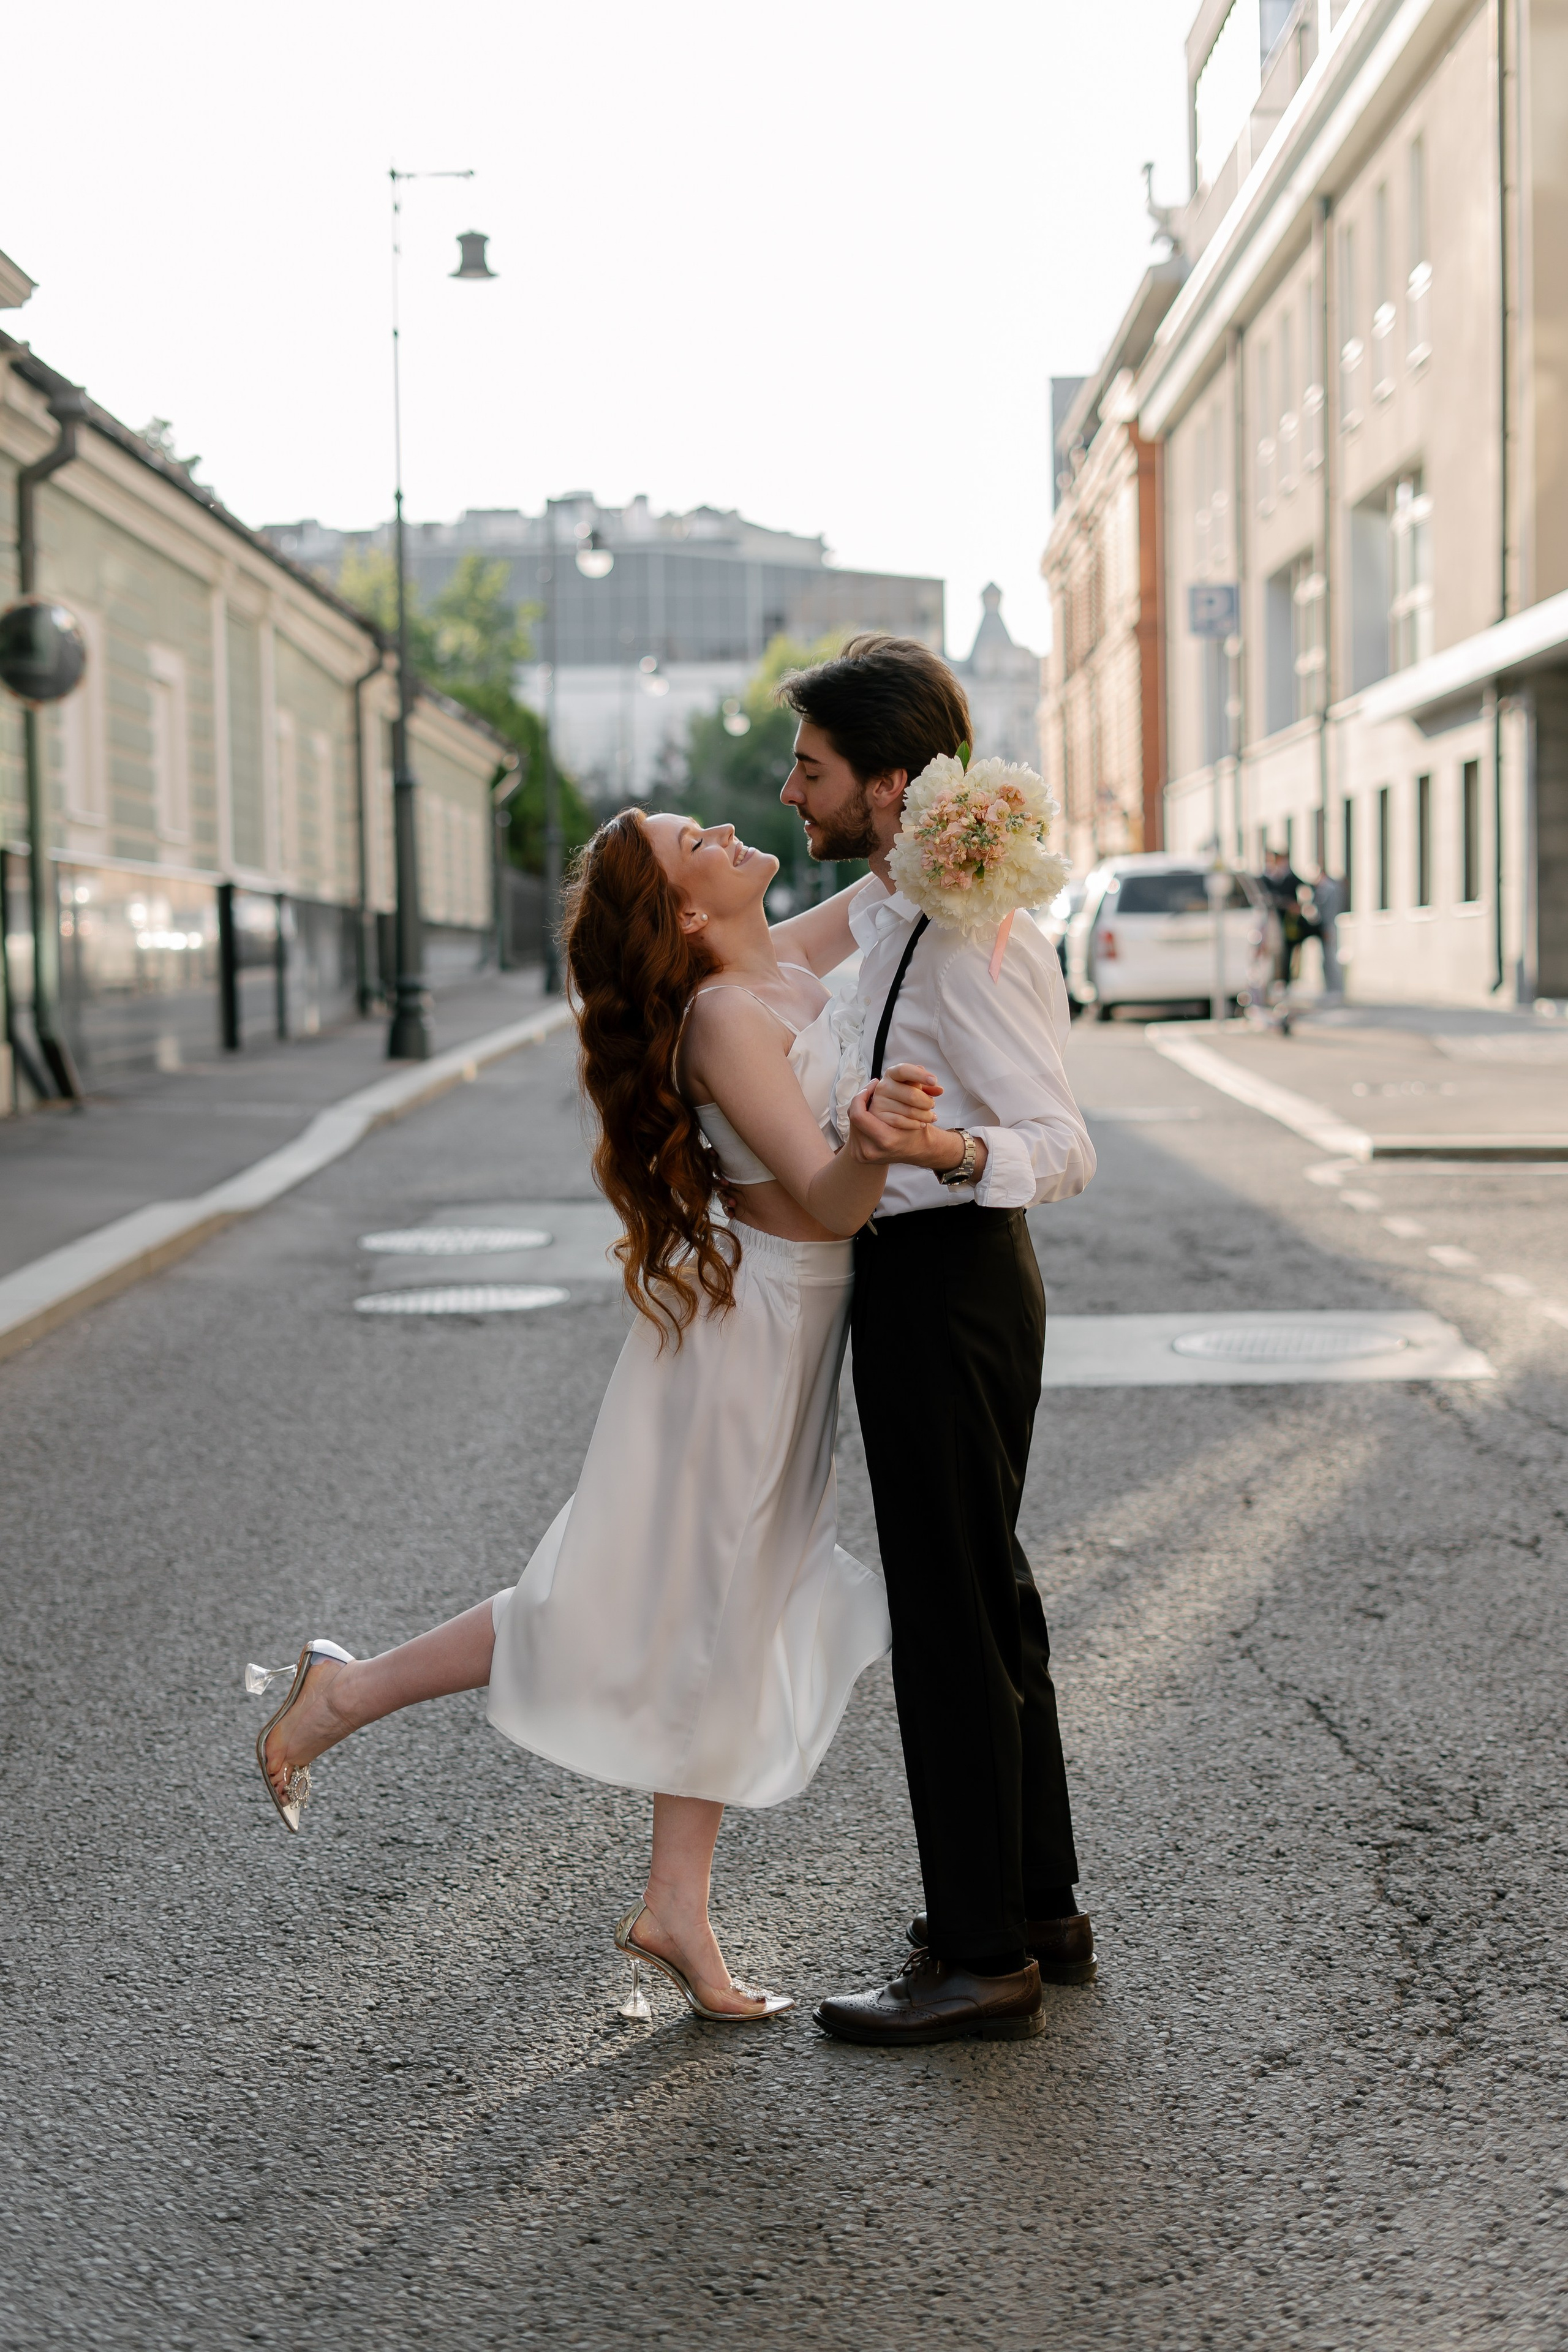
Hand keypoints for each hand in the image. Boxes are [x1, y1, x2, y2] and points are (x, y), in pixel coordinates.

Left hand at [847, 1091, 987, 1179]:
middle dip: (860, 1100)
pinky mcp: (859, 1154)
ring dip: (860, 1108)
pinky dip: (860, 1118)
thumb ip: (916, 1090)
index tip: (873, 1084)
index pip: (858, 1115)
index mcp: (886, 1141)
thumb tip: (918, 1067)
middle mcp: (871, 1151)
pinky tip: (867, 1109)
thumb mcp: (921, 1111)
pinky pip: (854, 1130)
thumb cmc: (919, 1130)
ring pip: (852, 1122)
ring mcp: (863, 1154)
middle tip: (868, 1089)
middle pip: (853, 1116)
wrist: (916, 1153)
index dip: (861, 1096)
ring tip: (867, 1098)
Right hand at [868, 1061, 941, 1131]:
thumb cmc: (906, 1096)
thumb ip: (928, 1086)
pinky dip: (915, 1124)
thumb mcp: (917, 1088)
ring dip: (925, 1115)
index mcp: (892, 1074)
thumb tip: (939, 1089)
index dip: (920, 1075)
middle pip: (911, 1094)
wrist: (892, 1113)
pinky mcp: (879, 1117)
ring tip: (930, 1116)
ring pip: (909, 1110)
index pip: (904, 1070)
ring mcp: (879, 1102)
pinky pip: (901, 1121)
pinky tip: (921, 1123)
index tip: (934, 1081)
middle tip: (932, 1105)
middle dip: (927, 1102)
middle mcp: (883, 1086)